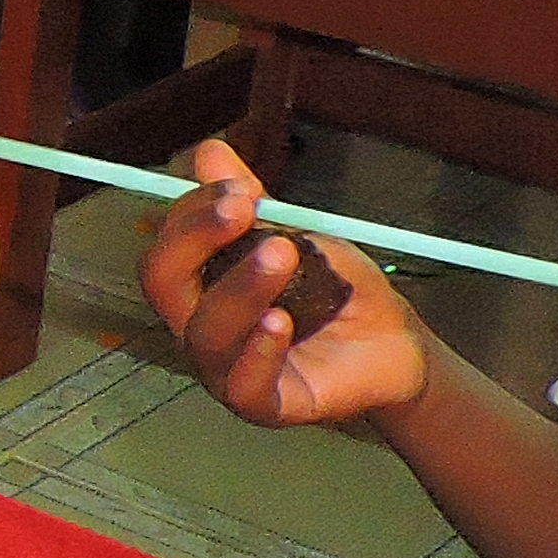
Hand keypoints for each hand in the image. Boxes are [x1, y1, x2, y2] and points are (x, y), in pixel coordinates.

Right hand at [134, 140, 430, 430]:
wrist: (394, 344)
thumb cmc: (337, 292)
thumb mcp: (298, 234)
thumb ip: (251, 201)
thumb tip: (209, 151)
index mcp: (197, 287)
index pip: (167, 246)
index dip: (192, 212)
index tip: (239, 187)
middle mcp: (198, 328)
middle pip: (162, 285)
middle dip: (195, 238)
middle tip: (245, 208)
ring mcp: (225, 370)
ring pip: (204, 332)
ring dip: (240, 287)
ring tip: (283, 255)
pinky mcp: (264, 406)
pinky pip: (242, 385)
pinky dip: (257, 351)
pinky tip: (279, 322)